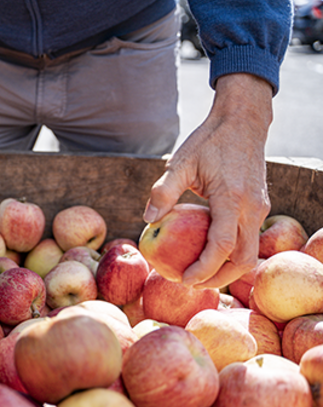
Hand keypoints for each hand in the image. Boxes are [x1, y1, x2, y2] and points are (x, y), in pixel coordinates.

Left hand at [143, 73, 272, 287]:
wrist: (244, 121)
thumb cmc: (209, 141)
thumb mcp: (181, 162)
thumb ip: (163, 192)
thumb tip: (147, 220)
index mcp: (231, 199)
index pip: (221, 246)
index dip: (204, 268)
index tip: (183, 279)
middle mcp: (251, 208)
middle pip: (243, 259)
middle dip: (218, 278)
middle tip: (190, 284)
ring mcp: (259, 209)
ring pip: (250, 252)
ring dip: (227, 269)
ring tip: (198, 275)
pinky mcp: (259, 207)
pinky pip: (248, 238)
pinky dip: (231, 253)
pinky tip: (207, 253)